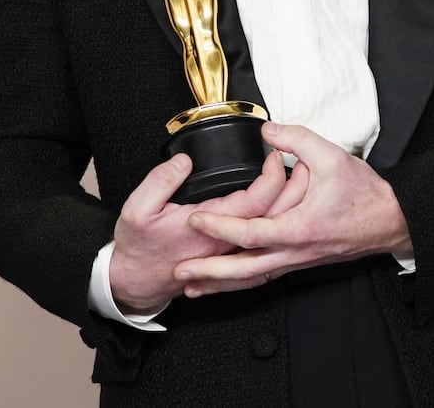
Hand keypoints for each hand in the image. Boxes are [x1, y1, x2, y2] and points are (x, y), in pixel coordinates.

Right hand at [108, 149, 286, 313]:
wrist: (136, 280)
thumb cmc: (138, 246)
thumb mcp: (137, 210)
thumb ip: (161, 181)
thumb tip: (185, 160)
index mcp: (209, 227)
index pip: (255, 202)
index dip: (270, 176)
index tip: (272, 154)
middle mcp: (226, 243)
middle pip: (274, 217)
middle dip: (291, 188)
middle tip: (293, 162)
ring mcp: (230, 251)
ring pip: (273, 230)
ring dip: (290, 205)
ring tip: (298, 180)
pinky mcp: (229, 255)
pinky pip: (264, 240)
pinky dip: (278, 222)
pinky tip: (284, 208)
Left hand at [176, 122, 412, 296]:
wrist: (390, 221)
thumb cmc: (365, 194)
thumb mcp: (332, 156)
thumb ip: (296, 140)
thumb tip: (267, 131)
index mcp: (301, 228)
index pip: (251, 232)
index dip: (221, 226)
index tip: (196, 218)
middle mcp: (296, 251)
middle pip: (246, 270)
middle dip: (211, 273)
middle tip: (180, 271)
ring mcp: (297, 260)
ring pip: (253, 278)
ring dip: (222, 284)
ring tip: (192, 286)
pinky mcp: (299, 261)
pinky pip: (264, 275)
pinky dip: (240, 281)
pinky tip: (224, 281)